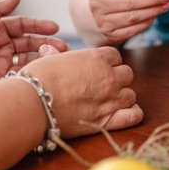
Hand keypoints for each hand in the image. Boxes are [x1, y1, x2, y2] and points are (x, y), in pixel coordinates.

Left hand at [0, 0, 68, 94]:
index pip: (24, 26)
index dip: (40, 26)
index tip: (55, 27)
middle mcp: (2, 46)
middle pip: (30, 43)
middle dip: (47, 44)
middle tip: (62, 47)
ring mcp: (2, 63)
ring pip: (29, 60)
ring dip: (43, 59)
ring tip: (56, 59)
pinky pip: (20, 76)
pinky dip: (31, 73)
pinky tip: (41, 71)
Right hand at [24, 47, 143, 136]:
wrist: (34, 103)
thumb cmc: (38, 80)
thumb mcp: (48, 60)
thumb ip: (55, 55)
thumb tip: (48, 50)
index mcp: (97, 58)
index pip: (115, 57)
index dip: (107, 64)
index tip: (97, 71)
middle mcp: (109, 77)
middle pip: (127, 75)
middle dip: (116, 80)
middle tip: (101, 87)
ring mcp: (111, 99)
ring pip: (131, 95)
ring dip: (121, 98)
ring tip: (107, 102)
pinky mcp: (108, 120)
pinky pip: (134, 116)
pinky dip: (132, 115)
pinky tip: (122, 114)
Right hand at [88, 0, 168, 45]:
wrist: (96, 12)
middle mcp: (97, 4)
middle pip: (131, 2)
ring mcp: (103, 21)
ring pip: (133, 17)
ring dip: (154, 10)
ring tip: (168, 3)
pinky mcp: (110, 35)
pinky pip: (133, 30)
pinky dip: (147, 22)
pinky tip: (156, 14)